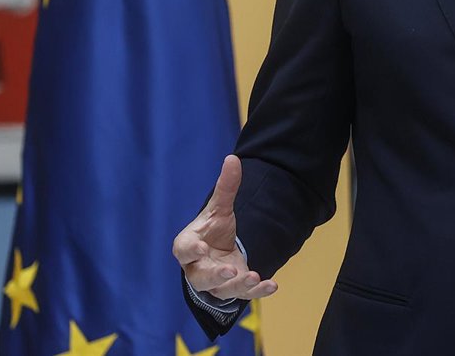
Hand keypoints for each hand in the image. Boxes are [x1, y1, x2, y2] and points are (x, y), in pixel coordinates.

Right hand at [173, 155, 277, 300]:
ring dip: (237, 286)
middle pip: (201, 276)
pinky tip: (271, 285)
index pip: (183, 250)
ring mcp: (215, 282)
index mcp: (188, 246)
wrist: (217, 252)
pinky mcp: (232, 289)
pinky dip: (257, 293)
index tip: (200, 248)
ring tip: (252, 276)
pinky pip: (242, 296)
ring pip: (221, 290)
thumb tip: (232, 158)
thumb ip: (225, 188)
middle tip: (230, 270)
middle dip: (214, 275)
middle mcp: (198, 268)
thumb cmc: (211, 231)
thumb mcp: (219, 209)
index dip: (190, 250)